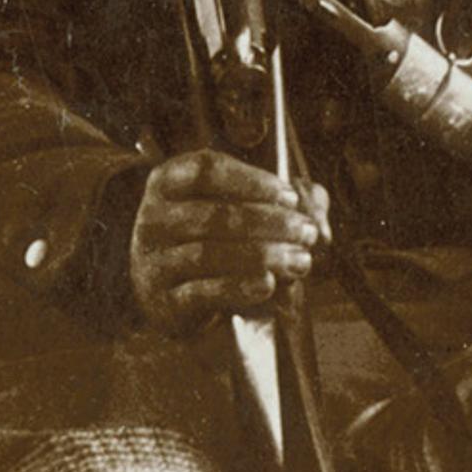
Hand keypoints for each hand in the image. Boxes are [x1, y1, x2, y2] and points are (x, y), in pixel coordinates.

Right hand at [129, 149, 328, 329]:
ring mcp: (153, 261)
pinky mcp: (162, 301)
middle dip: (269, 223)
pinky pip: (200, 292)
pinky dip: (238, 287)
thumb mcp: (251, 206)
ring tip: (299, 261)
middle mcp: (154, 219)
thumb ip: (292, 200)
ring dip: (261, 256)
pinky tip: (268, 284)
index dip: (251, 180)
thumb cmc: (222, 237)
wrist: (181, 293)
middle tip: (306, 234)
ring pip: (207, 254)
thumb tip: (318, 221)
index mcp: (171, 182)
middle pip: (213, 216)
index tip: (288, 195)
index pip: (205, 169)